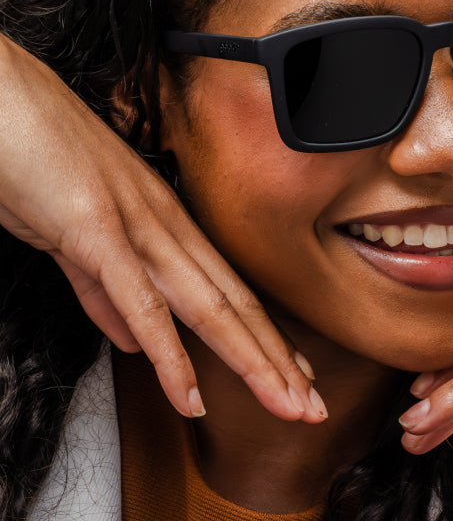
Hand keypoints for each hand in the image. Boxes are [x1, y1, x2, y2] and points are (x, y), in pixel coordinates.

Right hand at [0, 34, 324, 421]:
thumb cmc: (32, 154)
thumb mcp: (73, 235)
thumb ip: (104, 289)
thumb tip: (135, 340)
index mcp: (161, 222)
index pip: (226, 288)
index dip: (263, 334)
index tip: (293, 371)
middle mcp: (163, 222)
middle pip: (233, 302)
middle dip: (276, 359)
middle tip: (313, 405)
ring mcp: (134, 222)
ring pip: (207, 303)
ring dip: (249, 361)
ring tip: (286, 404)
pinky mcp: (93, 226)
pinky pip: (139, 299)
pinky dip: (169, 354)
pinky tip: (191, 395)